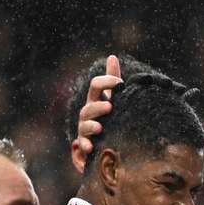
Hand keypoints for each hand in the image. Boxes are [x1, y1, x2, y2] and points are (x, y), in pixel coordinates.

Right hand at [72, 54, 122, 172]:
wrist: (107, 142)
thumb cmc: (111, 116)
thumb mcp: (114, 98)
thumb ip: (112, 79)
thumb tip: (112, 56)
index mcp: (96, 99)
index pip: (97, 86)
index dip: (107, 82)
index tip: (121, 83)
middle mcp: (88, 113)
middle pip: (89, 107)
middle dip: (98, 106)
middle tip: (110, 107)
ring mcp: (85, 129)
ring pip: (84, 126)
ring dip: (91, 126)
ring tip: (100, 128)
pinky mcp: (86, 145)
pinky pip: (82, 146)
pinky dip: (84, 146)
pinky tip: (89, 148)